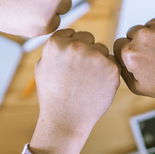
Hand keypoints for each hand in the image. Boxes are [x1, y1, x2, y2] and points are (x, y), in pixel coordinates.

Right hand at [31, 29, 119, 153]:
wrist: (66, 120)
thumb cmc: (52, 96)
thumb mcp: (42, 66)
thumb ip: (54, 48)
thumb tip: (66, 35)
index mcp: (56, 43)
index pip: (72, 33)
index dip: (71, 49)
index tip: (69, 63)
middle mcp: (76, 46)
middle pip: (88, 38)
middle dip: (86, 51)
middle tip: (79, 73)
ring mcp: (95, 56)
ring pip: (101, 49)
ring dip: (97, 61)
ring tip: (87, 81)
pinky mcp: (111, 68)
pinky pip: (112, 62)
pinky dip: (107, 72)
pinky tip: (96, 85)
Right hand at [113, 12, 154, 104]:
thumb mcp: (137, 87)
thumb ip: (121, 69)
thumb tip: (116, 56)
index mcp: (130, 52)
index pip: (119, 44)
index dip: (129, 53)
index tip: (141, 60)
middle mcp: (142, 35)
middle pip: (133, 32)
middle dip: (141, 42)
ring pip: (149, 25)